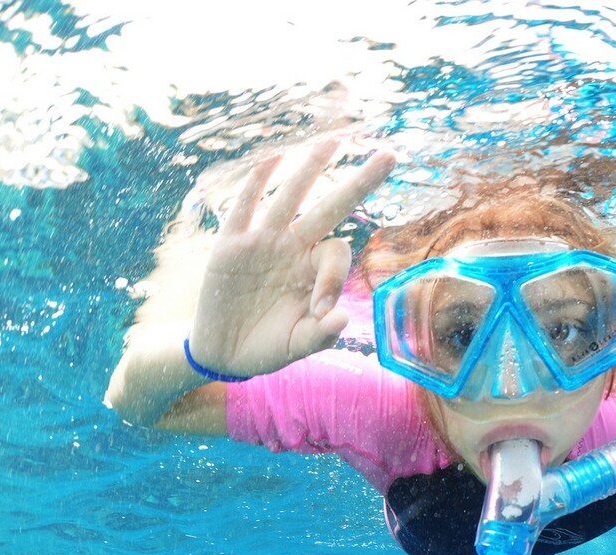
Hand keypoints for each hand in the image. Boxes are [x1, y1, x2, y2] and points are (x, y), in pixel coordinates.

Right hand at [188, 140, 394, 378]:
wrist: (225, 353)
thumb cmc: (269, 347)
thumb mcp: (299, 346)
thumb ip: (322, 334)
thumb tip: (341, 316)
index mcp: (315, 270)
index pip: (335, 254)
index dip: (333, 278)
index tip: (320, 310)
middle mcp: (294, 248)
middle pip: (331, 207)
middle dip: (359, 183)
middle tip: (390, 156)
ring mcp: (263, 242)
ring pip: (291, 197)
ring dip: (311, 167)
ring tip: (334, 140)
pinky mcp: (230, 245)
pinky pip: (244, 208)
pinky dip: (255, 185)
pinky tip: (272, 161)